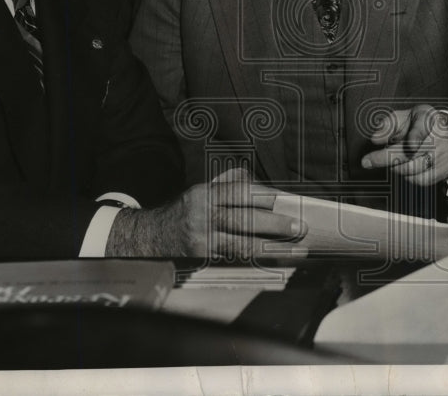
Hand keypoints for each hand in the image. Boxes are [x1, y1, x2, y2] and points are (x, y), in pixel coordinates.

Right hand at [107, 168, 306, 258]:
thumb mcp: (201, 191)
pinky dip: (257, 262)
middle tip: (298, 227)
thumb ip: (229, 185)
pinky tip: (276, 262)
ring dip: (272, 248)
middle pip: (243, 219)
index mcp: (204, 194)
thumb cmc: (185, 210)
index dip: (260, 196)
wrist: (149, 238)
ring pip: (242, 244)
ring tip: (296, 250)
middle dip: (274, 224)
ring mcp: (202, 241)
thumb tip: (264, 188)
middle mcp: (202, 216)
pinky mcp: (203, 260)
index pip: (236, 193)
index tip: (283, 199)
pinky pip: (235, 260)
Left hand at [360, 105, 447, 185]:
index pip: (421, 129)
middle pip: (410, 153)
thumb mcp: (407, 116)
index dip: (415, 138)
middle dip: (385, 158)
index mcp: (427, 120)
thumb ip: (389, 124)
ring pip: (412, 169)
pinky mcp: (443, 172)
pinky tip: (405, 167)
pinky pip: (419, 180)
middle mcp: (437, 139)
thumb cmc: (424, 124)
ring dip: (395, 166)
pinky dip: (407, 176)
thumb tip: (375, 139)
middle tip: (366, 161)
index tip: (410, 145)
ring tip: (392, 159)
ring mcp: (442, 157)